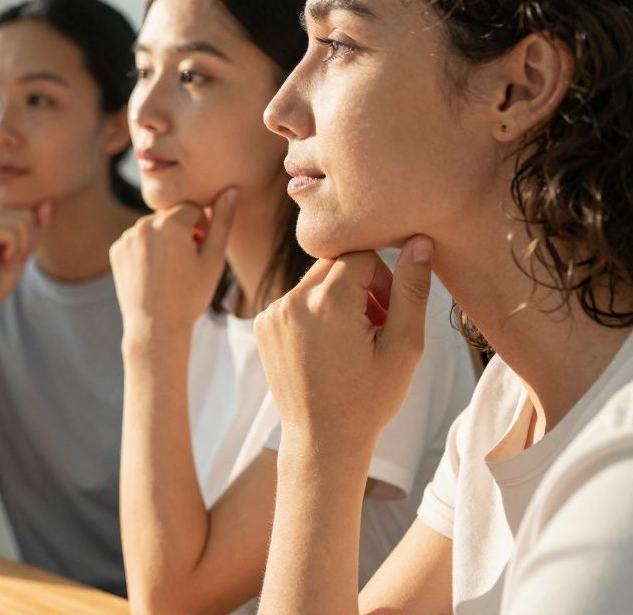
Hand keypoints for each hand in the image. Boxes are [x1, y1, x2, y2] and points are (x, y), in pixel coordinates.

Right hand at [0, 204, 50, 316]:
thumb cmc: (3, 276)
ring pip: (22, 223)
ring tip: (6, 260)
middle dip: (28, 241)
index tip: (14, 254)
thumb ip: (36, 226)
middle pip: (26, 215)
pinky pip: (13, 233)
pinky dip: (15, 250)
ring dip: (22, 247)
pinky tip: (1, 261)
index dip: (31, 237)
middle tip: (11, 258)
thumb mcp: (26, 247)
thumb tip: (47, 203)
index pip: (27, 212)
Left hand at [110, 188, 237, 339]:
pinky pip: (137, 241)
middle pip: (171, 217)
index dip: (202, 229)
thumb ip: (222, 220)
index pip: (193, 209)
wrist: (155, 328)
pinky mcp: (116, 250)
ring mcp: (127, 237)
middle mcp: (144, 224)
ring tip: (170, 271)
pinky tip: (153, 274)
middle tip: (187, 264)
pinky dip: (146, 251)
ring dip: (163, 241)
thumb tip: (232, 189)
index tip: (201, 252)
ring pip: (153, 229)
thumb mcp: (213, 259)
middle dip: (182, 232)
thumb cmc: (190, 295)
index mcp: (170, 223)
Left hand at [254, 237, 433, 448]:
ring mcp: (271, 313)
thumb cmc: (369, 398)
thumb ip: (411, 290)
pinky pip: (294, 300)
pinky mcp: (262, 326)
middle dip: (360, 285)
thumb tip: (418, 242)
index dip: (383, 280)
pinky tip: (328, 348)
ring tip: (352, 339)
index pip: (362, 255)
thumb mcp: (404, 345)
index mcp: (327, 301)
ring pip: (314, 281)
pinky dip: (314, 313)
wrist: (322, 439)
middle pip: (334, 263)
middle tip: (374, 325)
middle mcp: (292, 300)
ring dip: (337, 299)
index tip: (389, 314)